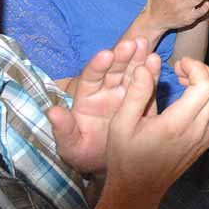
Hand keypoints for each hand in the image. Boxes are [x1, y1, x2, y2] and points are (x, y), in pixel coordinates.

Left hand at [47, 38, 159, 173]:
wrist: (110, 165)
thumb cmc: (85, 154)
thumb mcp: (71, 146)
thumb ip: (63, 129)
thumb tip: (53, 111)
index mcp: (87, 97)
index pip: (91, 77)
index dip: (98, 65)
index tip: (106, 54)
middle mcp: (106, 91)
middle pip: (114, 69)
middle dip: (122, 56)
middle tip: (132, 43)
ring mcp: (126, 93)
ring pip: (131, 71)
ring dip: (138, 57)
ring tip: (145, 44)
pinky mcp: (143, 99)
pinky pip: (148, 83)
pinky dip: (152, 72)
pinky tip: (156, 61)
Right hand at [100, 57, 208, 207]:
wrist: (138, 189)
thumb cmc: (126, 158)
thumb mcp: (121, 124)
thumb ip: (136, 92)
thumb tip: (147, 64)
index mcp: (177, 125)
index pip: (206, 86)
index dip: (197, 67)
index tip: (179, 63)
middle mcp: (197, 131)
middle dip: (203, 71)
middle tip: (182, 68)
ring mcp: (205, 137)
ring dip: (208, 82)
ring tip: (185, 80)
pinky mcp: (207, 141)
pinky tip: (191, 96)